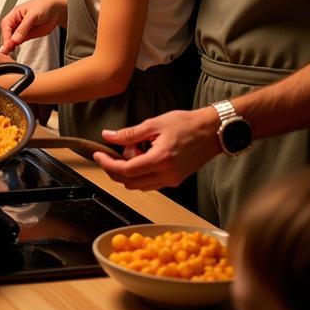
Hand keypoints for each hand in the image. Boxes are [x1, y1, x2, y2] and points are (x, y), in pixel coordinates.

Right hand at [0, 0, 65, 53]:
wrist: (56, 10)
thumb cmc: (44, 6)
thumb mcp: (33, 15)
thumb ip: (23, 28)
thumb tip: (15, 39)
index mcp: (15, 14)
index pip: (6, 25)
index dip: (6, 34)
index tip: (8, 43)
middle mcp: (16, 22)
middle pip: (7, 33)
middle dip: (6, 41)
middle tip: (7, 50)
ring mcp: (21, 29)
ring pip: (12, 39)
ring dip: (10, 45)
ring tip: (9, 52)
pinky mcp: (27, 35)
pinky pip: (19, 42)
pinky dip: (16, 46)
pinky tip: (14, 50)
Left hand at [92, 107, 221, 190]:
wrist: (212, 131)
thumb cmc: (186, 124)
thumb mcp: (154, 124)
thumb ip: (129, 133)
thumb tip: (108, 136)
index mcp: (160, 159)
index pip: (126, 170)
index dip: (108, 164)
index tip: (98, 155)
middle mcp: (167, 175)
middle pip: (129, 182)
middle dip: (114, 170)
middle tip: (108, 154)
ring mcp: (172, 180)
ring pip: (139, 185)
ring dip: (127, 172)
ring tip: (131, 150)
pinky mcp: (176, 180)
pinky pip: (150, 183)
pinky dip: (140, 174)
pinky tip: (141, 156)